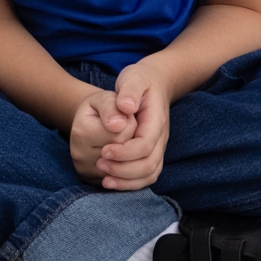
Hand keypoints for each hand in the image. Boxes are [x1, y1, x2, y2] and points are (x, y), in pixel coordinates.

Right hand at [69, 88, 137, 183]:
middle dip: (131, 138)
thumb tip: (119, 125)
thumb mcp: (105, 98)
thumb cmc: (101, 108)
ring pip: (123, 168)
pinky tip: (120, 153)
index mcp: (82, 132)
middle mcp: (80, 156)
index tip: (124, 116)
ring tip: (120, 138)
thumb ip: (112, 108)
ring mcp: (86, 172)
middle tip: (123, 126)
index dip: (131, 123)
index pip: (122, 134)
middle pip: (123, 153)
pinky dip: (126, 165)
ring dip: (129, 153)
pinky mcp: (93, 182)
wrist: (88, 122)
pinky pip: (121, 179)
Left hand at [93, 60, 172, 191]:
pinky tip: (111, 180)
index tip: (104, 150)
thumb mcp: (133, 77)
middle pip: (148, 164)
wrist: (153, 83)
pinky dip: (130, 183)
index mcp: (156, 120)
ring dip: (126, 180)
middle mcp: (160, 137)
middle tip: (100, 164)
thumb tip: (125, 107)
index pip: (145, 144)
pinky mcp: (150, 154)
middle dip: (123, 169)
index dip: (125, 152)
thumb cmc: (139, 81)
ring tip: (104, 177)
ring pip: (149, 174)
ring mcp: (157, 147)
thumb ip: (129, 90)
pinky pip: (145, 176)